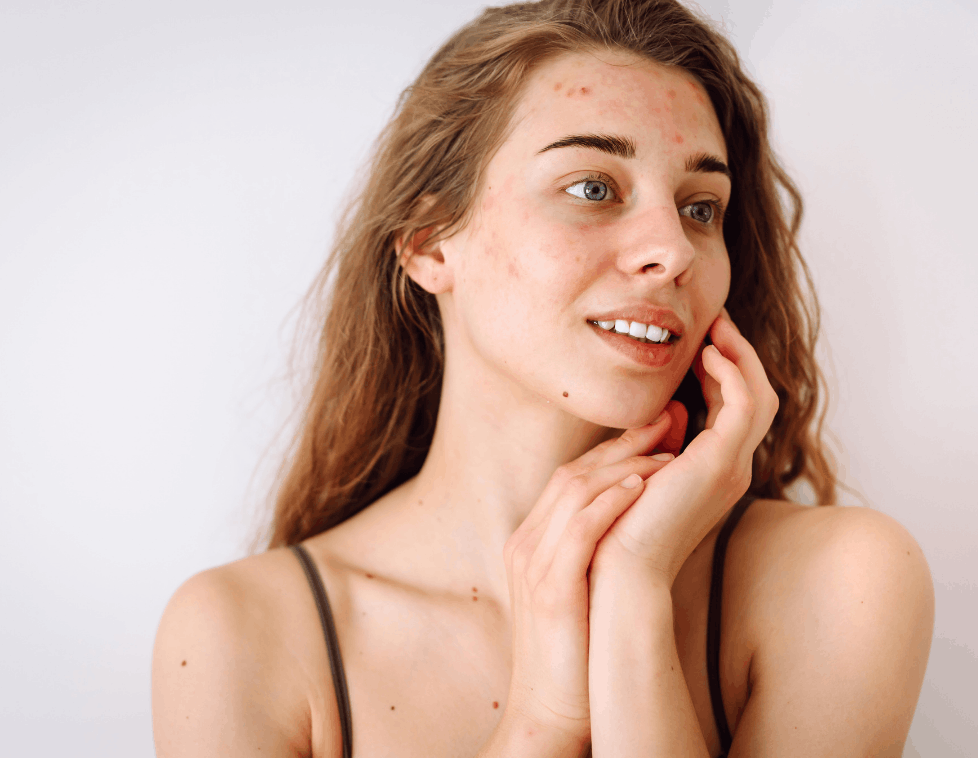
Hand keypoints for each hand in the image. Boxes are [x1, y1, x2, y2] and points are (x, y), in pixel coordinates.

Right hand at [501, 418, 677, 741]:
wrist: (551, 712)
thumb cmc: (575, 652)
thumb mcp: (580, 587)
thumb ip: (596, 548)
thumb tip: (635, 514)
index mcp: (531, 541)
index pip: (571, 477)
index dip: (613, 448)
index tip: (655, 430)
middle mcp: (527, 544)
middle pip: (572, 473)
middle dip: (621, 442)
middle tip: (665, 418)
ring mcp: (534, 564)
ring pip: (575, 492)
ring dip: (623, 465)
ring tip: (666, 449)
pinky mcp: (551, 588)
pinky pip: (579, 530)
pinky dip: (609, 501)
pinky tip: (641, 485)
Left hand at [594, 308, 778, 583]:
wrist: (619, 568)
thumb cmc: (619, 525)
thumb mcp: (641, 471)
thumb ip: (657, 442)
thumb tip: (669, 411)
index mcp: (714, 472)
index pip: (735, 410)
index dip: (725, 372)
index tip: (704, 340)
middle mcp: (732, 469)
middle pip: (756, 397)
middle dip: (739, 355)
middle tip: (716, 321)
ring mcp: (732, 467)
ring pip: (759, 396)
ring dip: (740, 356)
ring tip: (715, 327)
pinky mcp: (721, 463)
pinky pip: (745, 405)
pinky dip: (733, 374)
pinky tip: (708, 355)